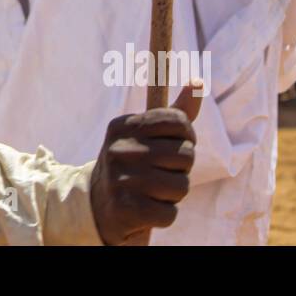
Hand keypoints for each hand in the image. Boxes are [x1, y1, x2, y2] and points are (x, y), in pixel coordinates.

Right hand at [90, 81, 200, 245]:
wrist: (97, 206)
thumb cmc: (133, 165)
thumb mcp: (147, 136)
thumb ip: (174, 113)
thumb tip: (198, 81)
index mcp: (123, 126)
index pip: (178, 121)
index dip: (186, 136)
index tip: (175, 144)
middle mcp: (119, 149)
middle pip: (185, 154)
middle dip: (182, 167)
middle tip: (163, 171)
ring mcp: (121, 180)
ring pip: (181, 185)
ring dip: (174, 193)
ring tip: (154, 191)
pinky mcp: (126, 209)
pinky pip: (170, 213)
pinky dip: (165, 214)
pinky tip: (147, 209)